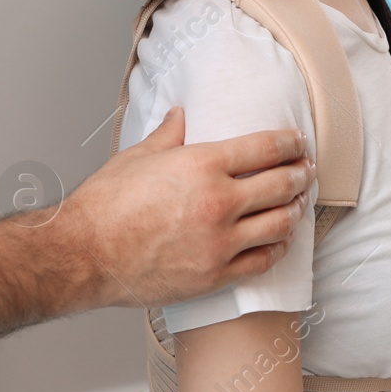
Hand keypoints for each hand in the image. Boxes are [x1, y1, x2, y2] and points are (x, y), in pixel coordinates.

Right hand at [64, 106, 314, 307]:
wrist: (85, 255)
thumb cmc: (104, 206)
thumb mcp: (137, 157)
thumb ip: (169, 135)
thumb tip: (180, 115)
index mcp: (202, 165)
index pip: (265, 148)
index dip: (289, 143)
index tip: (297, 143)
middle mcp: (219, 202)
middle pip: (281, 184)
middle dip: (300, 175)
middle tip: (306, 171)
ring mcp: (220, 243)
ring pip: (279, 224)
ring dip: (294, 211)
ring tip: (296, 204)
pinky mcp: (215, 275)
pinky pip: (262, 261)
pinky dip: (276, 249)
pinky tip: (278, 241)